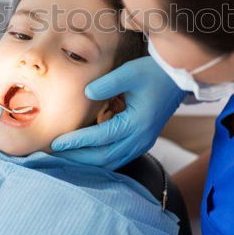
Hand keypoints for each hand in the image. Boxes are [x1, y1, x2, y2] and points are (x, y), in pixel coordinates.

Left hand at [50, 56, 183, 169]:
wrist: (179, 77)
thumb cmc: (154, 72)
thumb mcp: (129, 72)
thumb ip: (107, 84)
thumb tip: (85, 93)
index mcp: (137, 123)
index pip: (100, 137)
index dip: (77, 141)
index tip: (56, 143)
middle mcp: (141, 138)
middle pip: (104, 157)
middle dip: (78, 158)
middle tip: (54, 154)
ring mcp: (144, 142)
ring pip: (112, 162)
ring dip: (88, 162)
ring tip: (66, 157)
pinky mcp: (144, 141)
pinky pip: (119, 158)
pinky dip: (101, 160)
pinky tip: (87, 155)